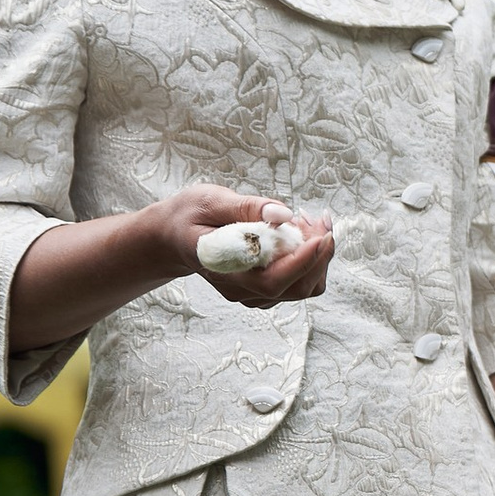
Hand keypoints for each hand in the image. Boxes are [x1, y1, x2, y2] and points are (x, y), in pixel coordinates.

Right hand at [152, 185, 334, 309]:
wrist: (173, 237)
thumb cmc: (189, 216)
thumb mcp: (210, 201)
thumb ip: (246, 208)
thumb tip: (283, 214)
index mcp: (224, 270)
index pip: (271, 280)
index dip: (302, 261)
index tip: (322, 235)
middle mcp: (242, 290)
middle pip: (297, 288)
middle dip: (319, 255)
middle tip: (319, 218)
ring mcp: (253, 294)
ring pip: (303, 287)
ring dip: (318, 256)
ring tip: (309, 220)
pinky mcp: (263, 289)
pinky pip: (298, 282)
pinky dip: (310, 258)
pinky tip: (300, 230)